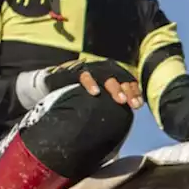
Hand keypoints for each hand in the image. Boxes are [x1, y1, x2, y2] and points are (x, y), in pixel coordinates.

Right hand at [16, 60, 143, 109]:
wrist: (49, 85)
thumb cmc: (76, 95)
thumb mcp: (95, 99)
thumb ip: (108, 104)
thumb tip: (125, 119)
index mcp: (108, 75)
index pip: (125, 78)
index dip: (134, 90)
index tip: (138, 105)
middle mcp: (99, 70)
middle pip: (118, 75)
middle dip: (128, 89)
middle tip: (133, 104)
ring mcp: (86, 69)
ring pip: (104, 74)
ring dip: (114, 87)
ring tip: (121, 100)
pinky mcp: (71, 72)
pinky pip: (83, 75)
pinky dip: (90, 83)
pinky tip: (96, 93)